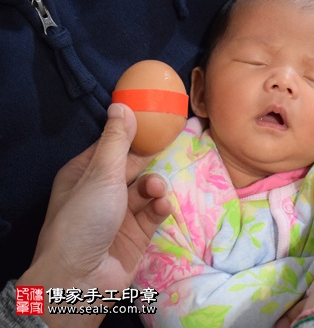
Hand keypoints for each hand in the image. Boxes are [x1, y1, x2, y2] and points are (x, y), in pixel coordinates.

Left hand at [18, 103, 171, 327]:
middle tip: (165, 151)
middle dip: (147, 162)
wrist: (82, 277)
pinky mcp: (136, 233)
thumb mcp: (101, 173)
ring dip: (154, 187)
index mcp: (84, 173)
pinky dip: (159, 207)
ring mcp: (119, 213)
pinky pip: (153, 211)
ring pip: (145, 189)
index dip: (131, 135)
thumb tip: (122, 104)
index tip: (155, 123)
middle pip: (131, 167)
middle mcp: (101, 191)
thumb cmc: (85, 218)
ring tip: (156, 191)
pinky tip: (161, 207)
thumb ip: (117, 140)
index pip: (110, 146)